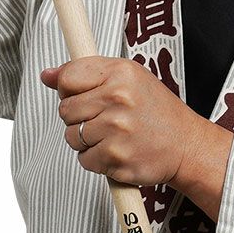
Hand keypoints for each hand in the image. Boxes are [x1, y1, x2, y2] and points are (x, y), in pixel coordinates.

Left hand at [40, 56, 205, 187]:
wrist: (186, 146)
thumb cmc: (156, 111)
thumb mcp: (127, 78)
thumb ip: (86, 73)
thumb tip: (47, 75)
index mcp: (120, 73)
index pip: (67, 78)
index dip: (68, 89)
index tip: (81, 94)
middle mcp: (118, 99)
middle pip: (65, 109)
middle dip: (79, 117)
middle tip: (104, 117)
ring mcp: (116, 130)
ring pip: (71, 136)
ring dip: (86, 140)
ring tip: (112, 135)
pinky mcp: (115, 158)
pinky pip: (83, 159)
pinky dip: (95, 159)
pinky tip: (116, 150)